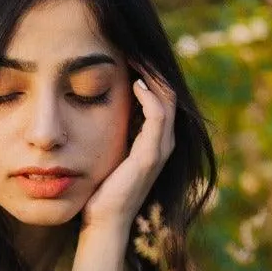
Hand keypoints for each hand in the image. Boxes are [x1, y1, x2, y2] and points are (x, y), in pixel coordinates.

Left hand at [79, 71, 176, 240]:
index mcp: (156, 142)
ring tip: (136, 57)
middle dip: (153, 69)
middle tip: (134, 47)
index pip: (163, 98)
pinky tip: (135, 84)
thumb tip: (101, 107)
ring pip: (168, 101)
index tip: (130, 54)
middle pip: (170, 94)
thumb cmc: (102, 190)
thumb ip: (115, 132)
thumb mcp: (110, 152)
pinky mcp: (149, 157)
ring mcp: (160, 150)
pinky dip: (149, 97)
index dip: (151, 74)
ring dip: (153, 77)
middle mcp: (164, 144)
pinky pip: (158, 117)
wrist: (104, 222)